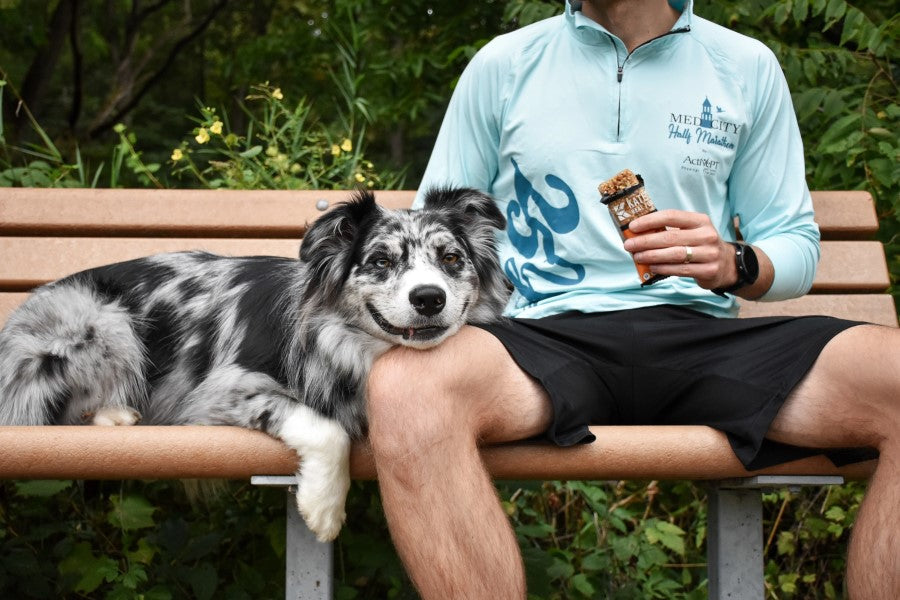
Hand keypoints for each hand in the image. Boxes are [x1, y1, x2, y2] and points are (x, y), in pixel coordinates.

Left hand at [622, 209, 737, 290]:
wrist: (727, 264)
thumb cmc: (701, 245)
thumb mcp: (692, 232)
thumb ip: (671, 231)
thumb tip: (639, 233)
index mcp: (700, 221)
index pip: (671, 217)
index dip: (650, 221)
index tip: (632, 226)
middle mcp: (707, 235)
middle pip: (670, 237)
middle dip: (645, 241)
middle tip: (629, 245)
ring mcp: (709, 253)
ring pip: (674, 254)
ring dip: (651, 256)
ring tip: (637, 257)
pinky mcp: (709, 270)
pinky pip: (681, 269)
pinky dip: (663, 268)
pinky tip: (652, 267)